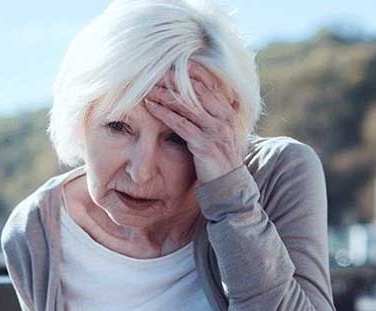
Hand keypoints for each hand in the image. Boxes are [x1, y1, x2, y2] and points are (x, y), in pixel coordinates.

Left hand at [142, 62, 246, 184]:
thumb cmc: (220, 155)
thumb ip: (217, 113)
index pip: (208, 83)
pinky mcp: (203, 144)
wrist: (228, 182)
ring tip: (147, 87)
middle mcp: (223, 117)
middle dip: (174, 80)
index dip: (190, 72)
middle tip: (154, 73)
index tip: (171, 64)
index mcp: (227, 110)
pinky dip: (163, 113)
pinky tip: (150, 106)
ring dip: (164, 94)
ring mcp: (214, 130)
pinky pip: (180, 124)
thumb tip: (210, 97)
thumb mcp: (222, 130)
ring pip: (186, 105)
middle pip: (196, 90)